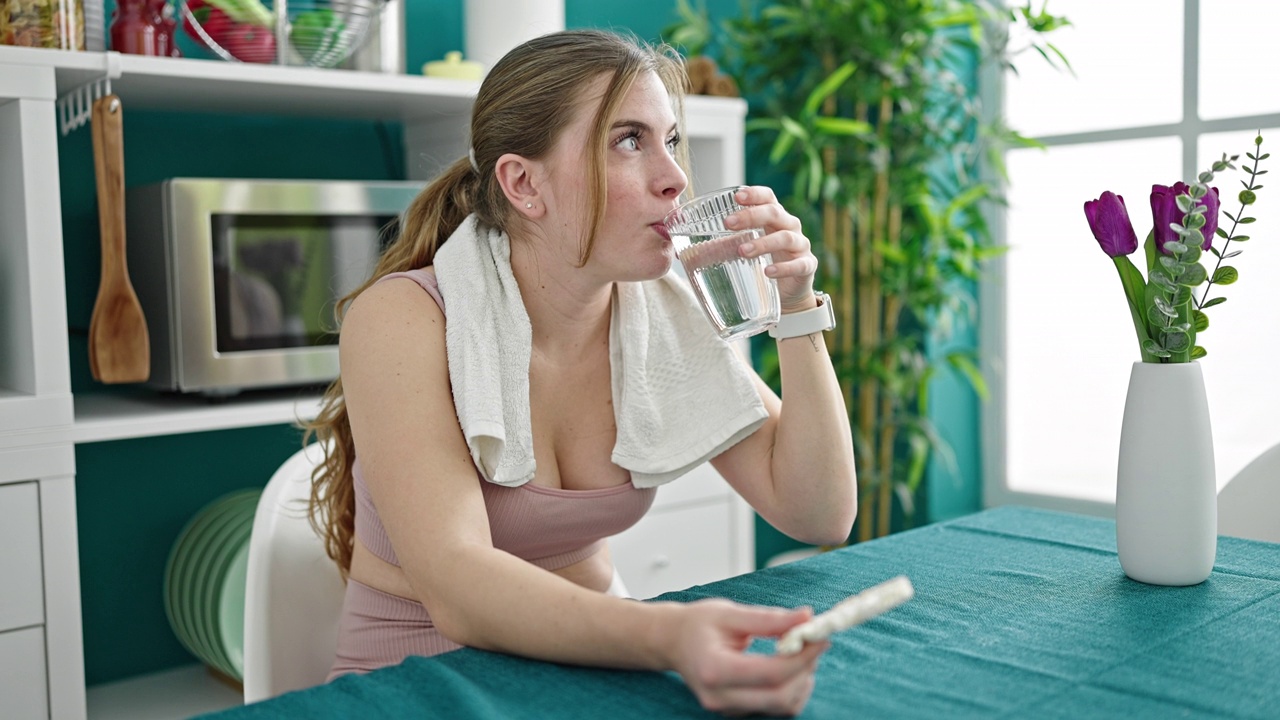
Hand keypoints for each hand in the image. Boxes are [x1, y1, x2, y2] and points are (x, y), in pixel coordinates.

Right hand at [666, 599, 827, 716]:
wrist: (672, 642)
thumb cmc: (698, 624)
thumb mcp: (730, 612)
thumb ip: (769, 618)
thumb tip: (806, 617)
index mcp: (714, 669)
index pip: (770, 673)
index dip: (802, 657)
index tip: (819, 637)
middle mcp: (720, 696)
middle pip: (780, 697)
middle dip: (805, 670)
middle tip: (814, 644)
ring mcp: (727, 709)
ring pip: (782, 707)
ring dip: (801, 681)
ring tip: (799, 653)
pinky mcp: (736, 712)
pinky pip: (775, 708)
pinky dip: (790, 689)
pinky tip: (788, 667)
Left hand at [726, 186, 817, 311]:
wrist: (787, 294)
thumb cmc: (762, 265)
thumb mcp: (742, 251)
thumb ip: (719, 248)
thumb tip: (683, 253)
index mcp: (773, 218)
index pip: (768, 197)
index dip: (754, 194)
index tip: (736, 196)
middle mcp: (789, 227)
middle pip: (774, 213)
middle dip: (751, 216)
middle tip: (728, 224)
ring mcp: (801, 246)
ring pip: (786, 237)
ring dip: (763, 243)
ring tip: (742, 251)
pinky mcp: (807, 266)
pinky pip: (799, 264)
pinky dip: (783, 267)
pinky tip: (768, 272)